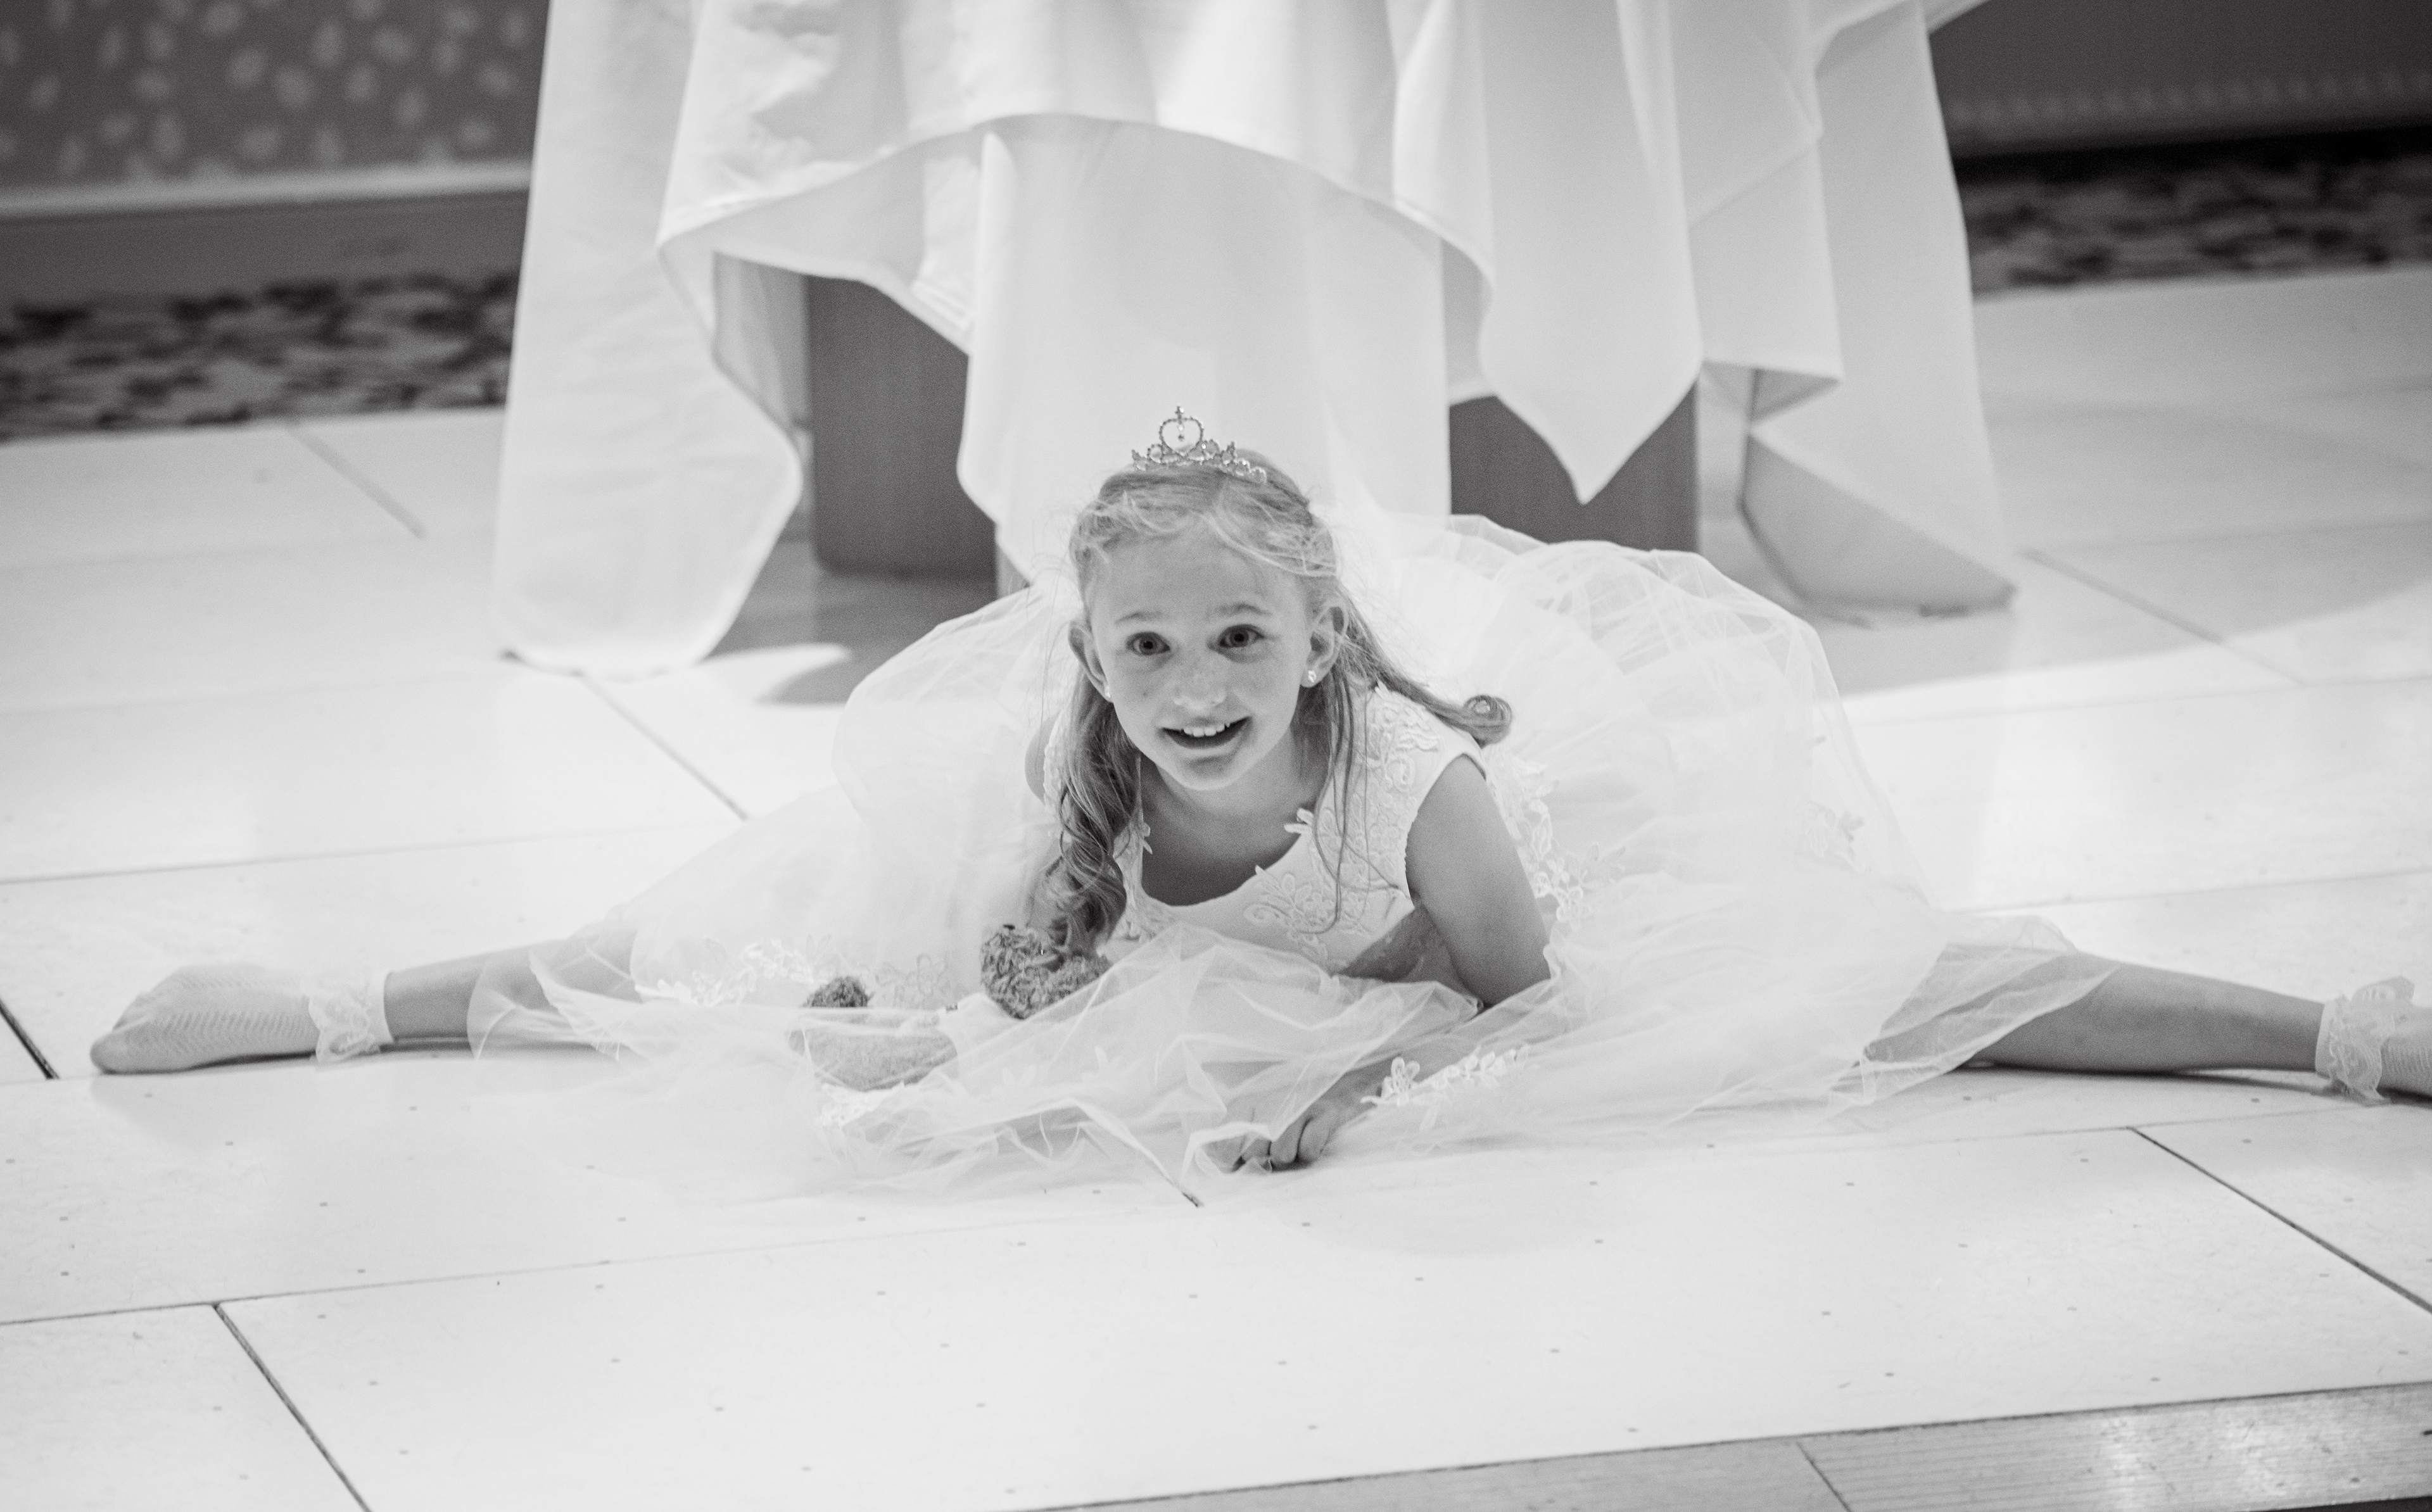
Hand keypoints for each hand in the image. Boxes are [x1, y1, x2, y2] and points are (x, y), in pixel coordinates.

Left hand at [1213, 1065, 1377, 1172]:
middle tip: (1276, 1150)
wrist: (1340, 1083)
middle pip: (1253, 1155)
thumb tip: (1213, 1158)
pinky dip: (1311, 1151)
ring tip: (1297, 1143)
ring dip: (1291, 1157)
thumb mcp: (1255, 1117)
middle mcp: (1268, 1102)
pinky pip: (1308, 1151)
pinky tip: (1313, 1138)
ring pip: (1282, 1156)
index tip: (1239, 1164)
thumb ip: (1230, 1138)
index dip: (1231, 1161)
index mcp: (1246, 1103)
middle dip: (1265, 1161)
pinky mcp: (1324, 1115)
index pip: (1223, 1145)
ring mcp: (1297, 1108)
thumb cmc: (1291, 1109)